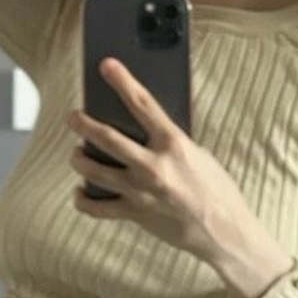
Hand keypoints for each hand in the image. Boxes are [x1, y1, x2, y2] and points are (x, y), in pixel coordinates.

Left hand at [66, 58, 294, 297]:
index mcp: (173, 144)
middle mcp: (153, 166)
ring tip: (76, 154)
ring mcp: (141, 192)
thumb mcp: (198, 155)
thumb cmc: (217, 191)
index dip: (122, 81)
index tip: (107, 65)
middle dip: (84, 124)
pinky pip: (97, 208)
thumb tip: (145, 130)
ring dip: (79, 160)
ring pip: (94, 171)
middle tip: (73, 117)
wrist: (224, 231)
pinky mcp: (135, 214)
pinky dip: (83, 200)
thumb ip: (170, 143)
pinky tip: (79, 192)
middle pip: (107, 138)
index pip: (143, 104)